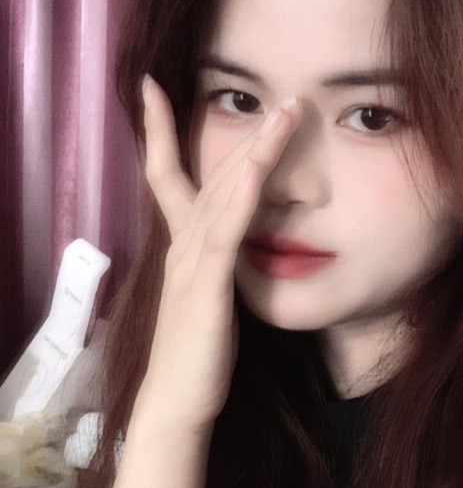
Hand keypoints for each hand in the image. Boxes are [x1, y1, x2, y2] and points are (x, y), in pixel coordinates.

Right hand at [133, 75, 298, 432]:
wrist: (176, 400)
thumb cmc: (198, 346)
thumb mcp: (209, 288)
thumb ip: (221, 254)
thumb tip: (244, 227)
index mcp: (184, 241)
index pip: (166, 172)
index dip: (159, 129)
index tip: (153, 87)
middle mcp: (183, 242)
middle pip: (211, 172)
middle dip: (244, 131)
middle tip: (276, 95)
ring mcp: (192, 262)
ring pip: (222, 193)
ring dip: (255, 150)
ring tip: (284, 113)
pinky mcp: (205, 288)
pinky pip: (225, 234)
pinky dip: (240, 198)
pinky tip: (258, 171)